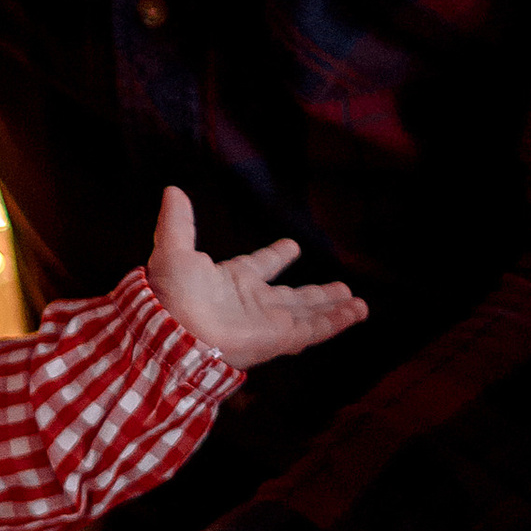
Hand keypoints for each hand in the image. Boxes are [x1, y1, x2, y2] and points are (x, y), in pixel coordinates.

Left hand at [146, 187, 365, 371]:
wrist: (175, 333)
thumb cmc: (171, 294)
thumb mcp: (173, 249)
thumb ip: (177, 222)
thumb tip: (172, 190)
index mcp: (230, 281)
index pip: (259, 266)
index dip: (275, 257)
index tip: (292, 246)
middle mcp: (253, 303)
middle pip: (292, 297)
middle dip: (316, 293)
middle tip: (340, 286)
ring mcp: (268, 323)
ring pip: (309, 314)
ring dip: (333, 307)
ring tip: (358, 303)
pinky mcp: (280, 339)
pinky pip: (314, 329)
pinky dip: (336, 321)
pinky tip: (356, 312)